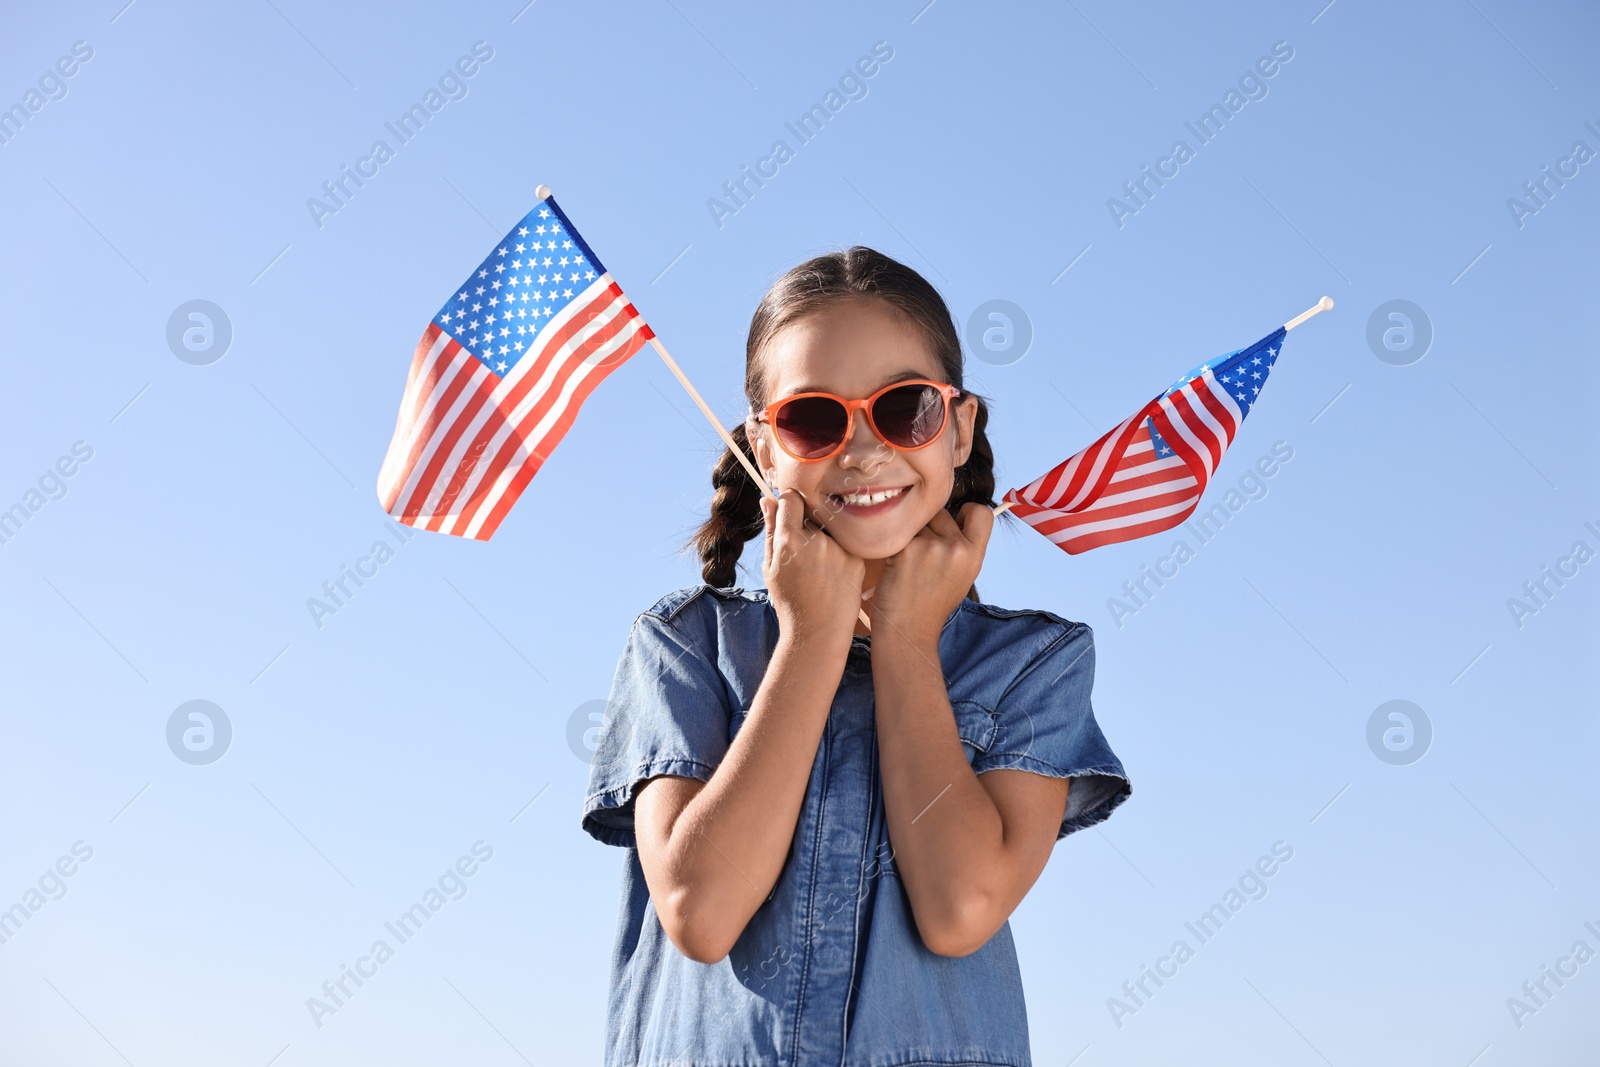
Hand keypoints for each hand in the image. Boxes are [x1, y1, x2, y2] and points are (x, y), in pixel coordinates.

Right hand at [761, 487, 865, 646]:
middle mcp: (816, 540)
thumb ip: (771, 531)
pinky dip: (841, 552)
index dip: (790, 504)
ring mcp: (840, 549)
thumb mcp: (771, 567)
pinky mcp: (857, 559)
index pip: (792, 498)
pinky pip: (848, 542)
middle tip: (805, 551)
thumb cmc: (790, 600)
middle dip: (808, 524)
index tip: (791, 514)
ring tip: (820, 567)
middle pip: (813, 512)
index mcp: (789, 541)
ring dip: (826, 537)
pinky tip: (834, 573)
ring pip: (832, 527)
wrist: (818, 632)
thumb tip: (767, 498)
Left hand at [871, 503, 993, 650]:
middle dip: (928, 525)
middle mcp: (956, 548)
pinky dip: (893, 543)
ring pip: (915, 520)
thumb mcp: (962, 575)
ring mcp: (930, 547)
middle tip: (920, 553)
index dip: (966, 511)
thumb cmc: (931, 603)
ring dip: (909, 534)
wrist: (908, 630)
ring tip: (907, 561)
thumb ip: (962, 546)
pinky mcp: (905, 550)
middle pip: (940, 512)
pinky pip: (896, 532)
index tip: (955, 520)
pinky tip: (893, 564)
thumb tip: (954, 513)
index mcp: (974, 555)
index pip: (982, 512)